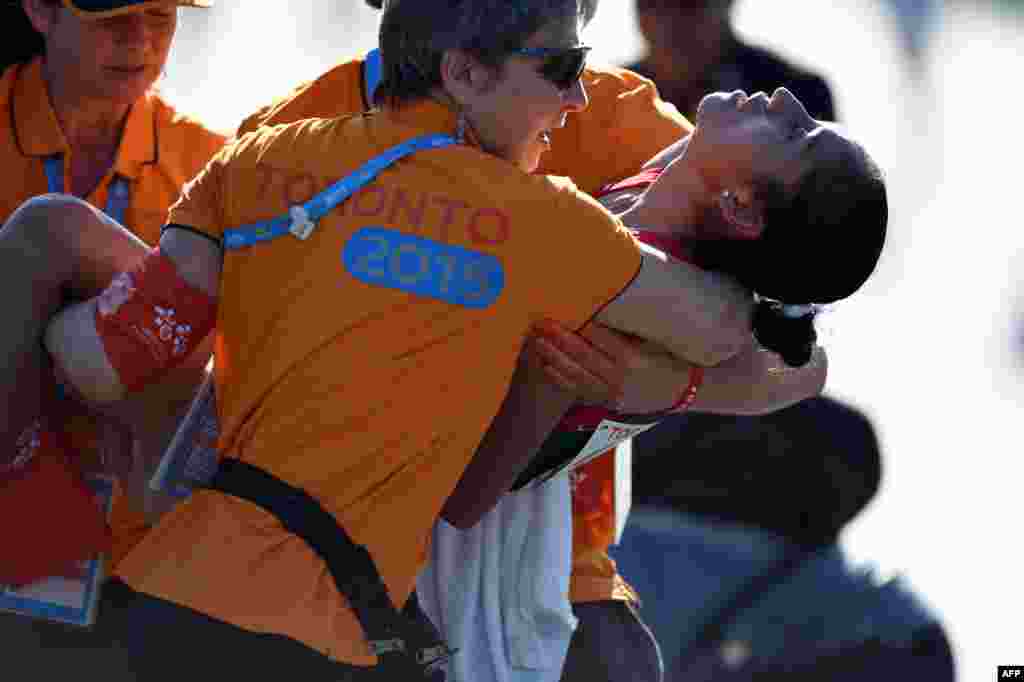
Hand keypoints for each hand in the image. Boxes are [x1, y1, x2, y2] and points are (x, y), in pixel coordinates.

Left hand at [527, 320, 694, 412]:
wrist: (680, 391)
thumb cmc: (668, 357)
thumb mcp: (656, 338)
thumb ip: (629, 326)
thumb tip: (600, 305)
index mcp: (634, 358)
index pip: (601, 337)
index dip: (581, 323)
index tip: (564, 308)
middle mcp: (620, 377)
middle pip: (583, 355)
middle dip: (559, 338)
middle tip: (541, 322)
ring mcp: (611, 393)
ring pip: (576, 374)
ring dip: (553, 357)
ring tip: (537, 340)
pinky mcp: (605, 402)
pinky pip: (577, 390)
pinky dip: (559, 378)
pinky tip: (545, 365)